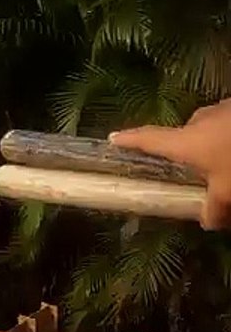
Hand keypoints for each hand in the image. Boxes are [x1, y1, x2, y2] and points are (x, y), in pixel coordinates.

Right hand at [110, 98, 230, 229]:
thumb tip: (207, 221)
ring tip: (226, 164)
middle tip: (196, 171)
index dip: (129, 140)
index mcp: (185, 141)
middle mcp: (198, 121)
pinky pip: (229, 127)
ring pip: (210, 130)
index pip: (148, 139)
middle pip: (184, 137)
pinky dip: (230, 139)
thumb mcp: (230, 190)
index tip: (113, 138)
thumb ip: (215, 207)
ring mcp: (223, 110)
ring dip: (215, 145)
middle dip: (188, 152)